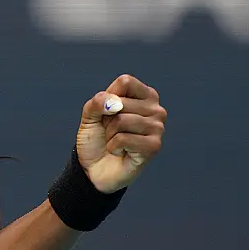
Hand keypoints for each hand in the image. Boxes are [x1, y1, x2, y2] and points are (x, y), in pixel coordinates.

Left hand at [76, 74, 166, 192]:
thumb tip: (113, 103)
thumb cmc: (97, 138)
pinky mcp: (154, 146)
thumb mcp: (90, 113)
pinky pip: (124, 138)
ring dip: (110, 134)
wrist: (94, 168)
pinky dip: (114, 146)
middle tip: (111, 132)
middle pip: (121, 103)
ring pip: (122, 121)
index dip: (108, 97)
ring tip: (115, 141)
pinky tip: (120, 152)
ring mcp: (158, 128)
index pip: (125, 82)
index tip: (108, 112)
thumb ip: (98, 101)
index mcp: (145, 96)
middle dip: (107, 119)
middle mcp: (156, 109)